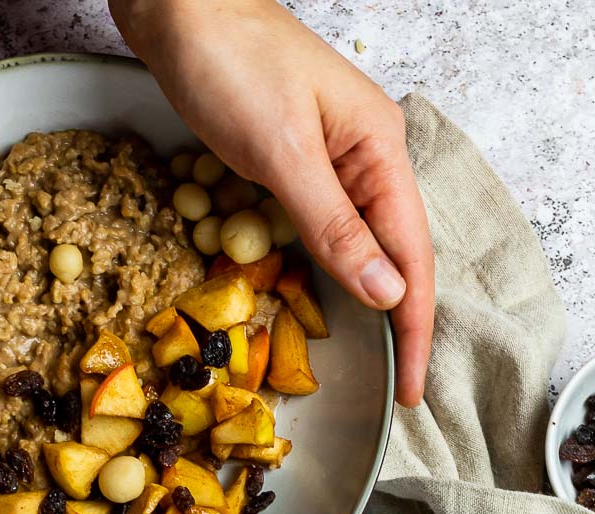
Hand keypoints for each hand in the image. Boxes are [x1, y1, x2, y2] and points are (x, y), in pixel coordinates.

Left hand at [110, 0, 433, 406]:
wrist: (180, 4)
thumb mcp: (282, 152)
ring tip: (379, 363)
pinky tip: (331, 306)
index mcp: (379, 150)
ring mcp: (335, 160)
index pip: (412, 256)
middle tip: (400, 392)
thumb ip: (335, 228)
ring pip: (363, 247)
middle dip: (401, 325)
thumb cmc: (230, 60)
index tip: (413, 390)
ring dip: (369, 305)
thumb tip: (386, 294)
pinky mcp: (299, 163)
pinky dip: (331, 273)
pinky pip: (327, 231)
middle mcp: (368, 158)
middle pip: (396, 256)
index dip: (415, 328)